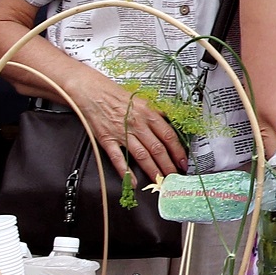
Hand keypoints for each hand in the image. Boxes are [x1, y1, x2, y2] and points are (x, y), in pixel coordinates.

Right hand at [70, 66, 184, 184]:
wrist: (92, 92)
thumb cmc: (116, 95)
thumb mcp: (143, 100)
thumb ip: (157, 113)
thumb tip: (172, 123)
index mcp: (148, 113)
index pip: (168, 136)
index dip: (178, 151)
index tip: (183, 161)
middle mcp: (137, 124)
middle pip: (157, 148)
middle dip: (168, 165)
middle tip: (174, 176)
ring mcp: (122, 133)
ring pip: (142, 155)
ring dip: (153, 170)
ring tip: (160, 180)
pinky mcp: (107, 140)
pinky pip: (118, 158)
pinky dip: (126, 172)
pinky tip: (132, 182)